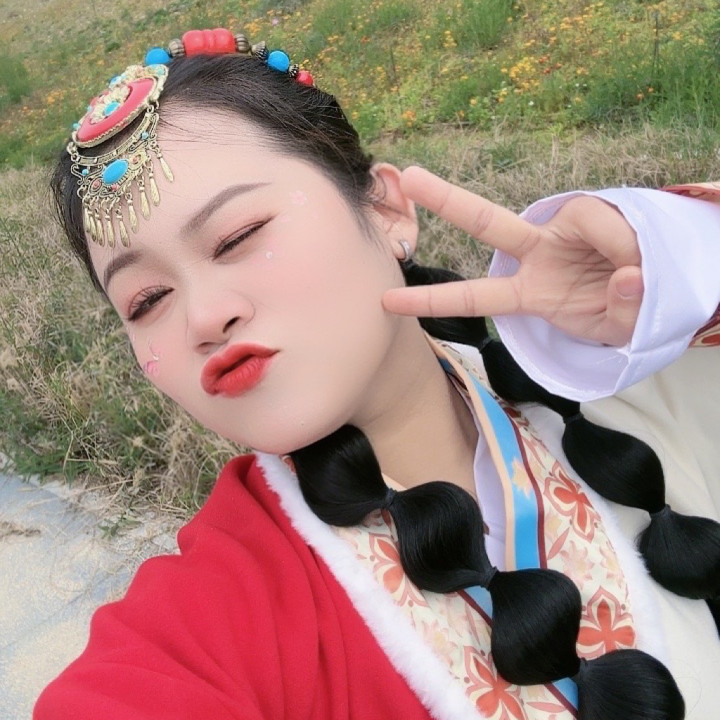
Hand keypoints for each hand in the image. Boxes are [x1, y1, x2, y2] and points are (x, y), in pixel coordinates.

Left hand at [383, 166, 643, 345]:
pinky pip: (609, 225)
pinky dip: (628, 246)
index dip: (431, 300)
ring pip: (574, 218)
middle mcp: (536, 254)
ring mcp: (563, 230)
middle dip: (448, 199)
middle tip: (408, 175)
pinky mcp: (594, 213)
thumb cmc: (617, 315)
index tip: (387, 301)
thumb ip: (618, 312)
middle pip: (487, 221)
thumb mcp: (614, 329)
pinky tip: (641, 263)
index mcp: (526, 292)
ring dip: (613, 245)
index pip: (474, 295)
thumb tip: (627, 274)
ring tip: (637, 276)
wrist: (651, 294)